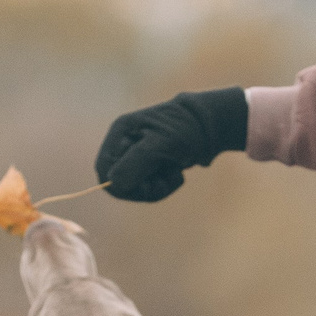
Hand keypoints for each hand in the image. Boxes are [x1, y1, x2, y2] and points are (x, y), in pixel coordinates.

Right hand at [95, 88, 249, 201]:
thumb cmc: (185, 129)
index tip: (144, 187)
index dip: (120, 184)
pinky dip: (164, 186)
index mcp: (120, 132)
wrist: (211, 126)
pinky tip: (177, 172)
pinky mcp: (149, 165)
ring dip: (156, 188)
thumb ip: (135, 163)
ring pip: (135, 188)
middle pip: (118, 182)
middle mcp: (124, 143)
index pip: (104, 169)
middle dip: (142, 188)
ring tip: (174, 173)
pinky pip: (148, 187)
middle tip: (164, 182)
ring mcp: (136, 155)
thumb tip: (114, 183)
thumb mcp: (160, 145)